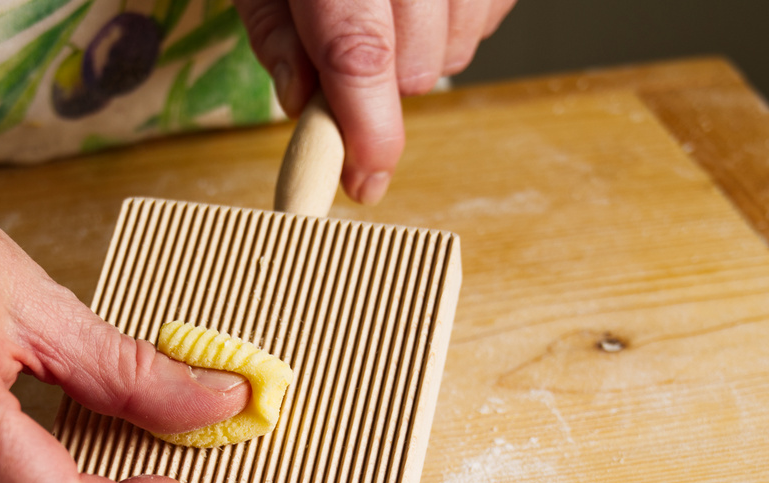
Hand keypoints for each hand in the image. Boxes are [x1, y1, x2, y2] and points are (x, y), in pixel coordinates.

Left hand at [235, 0, 514, 204]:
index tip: (365, 180)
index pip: (358, 48)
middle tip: (346, 51)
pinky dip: (457, 23)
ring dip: (421, 54)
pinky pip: (491, 14)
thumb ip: (277, 30)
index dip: (366, 128)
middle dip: (381, 85)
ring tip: (386, 9)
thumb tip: (305, 105)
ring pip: (459, 46)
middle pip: (418, 61)